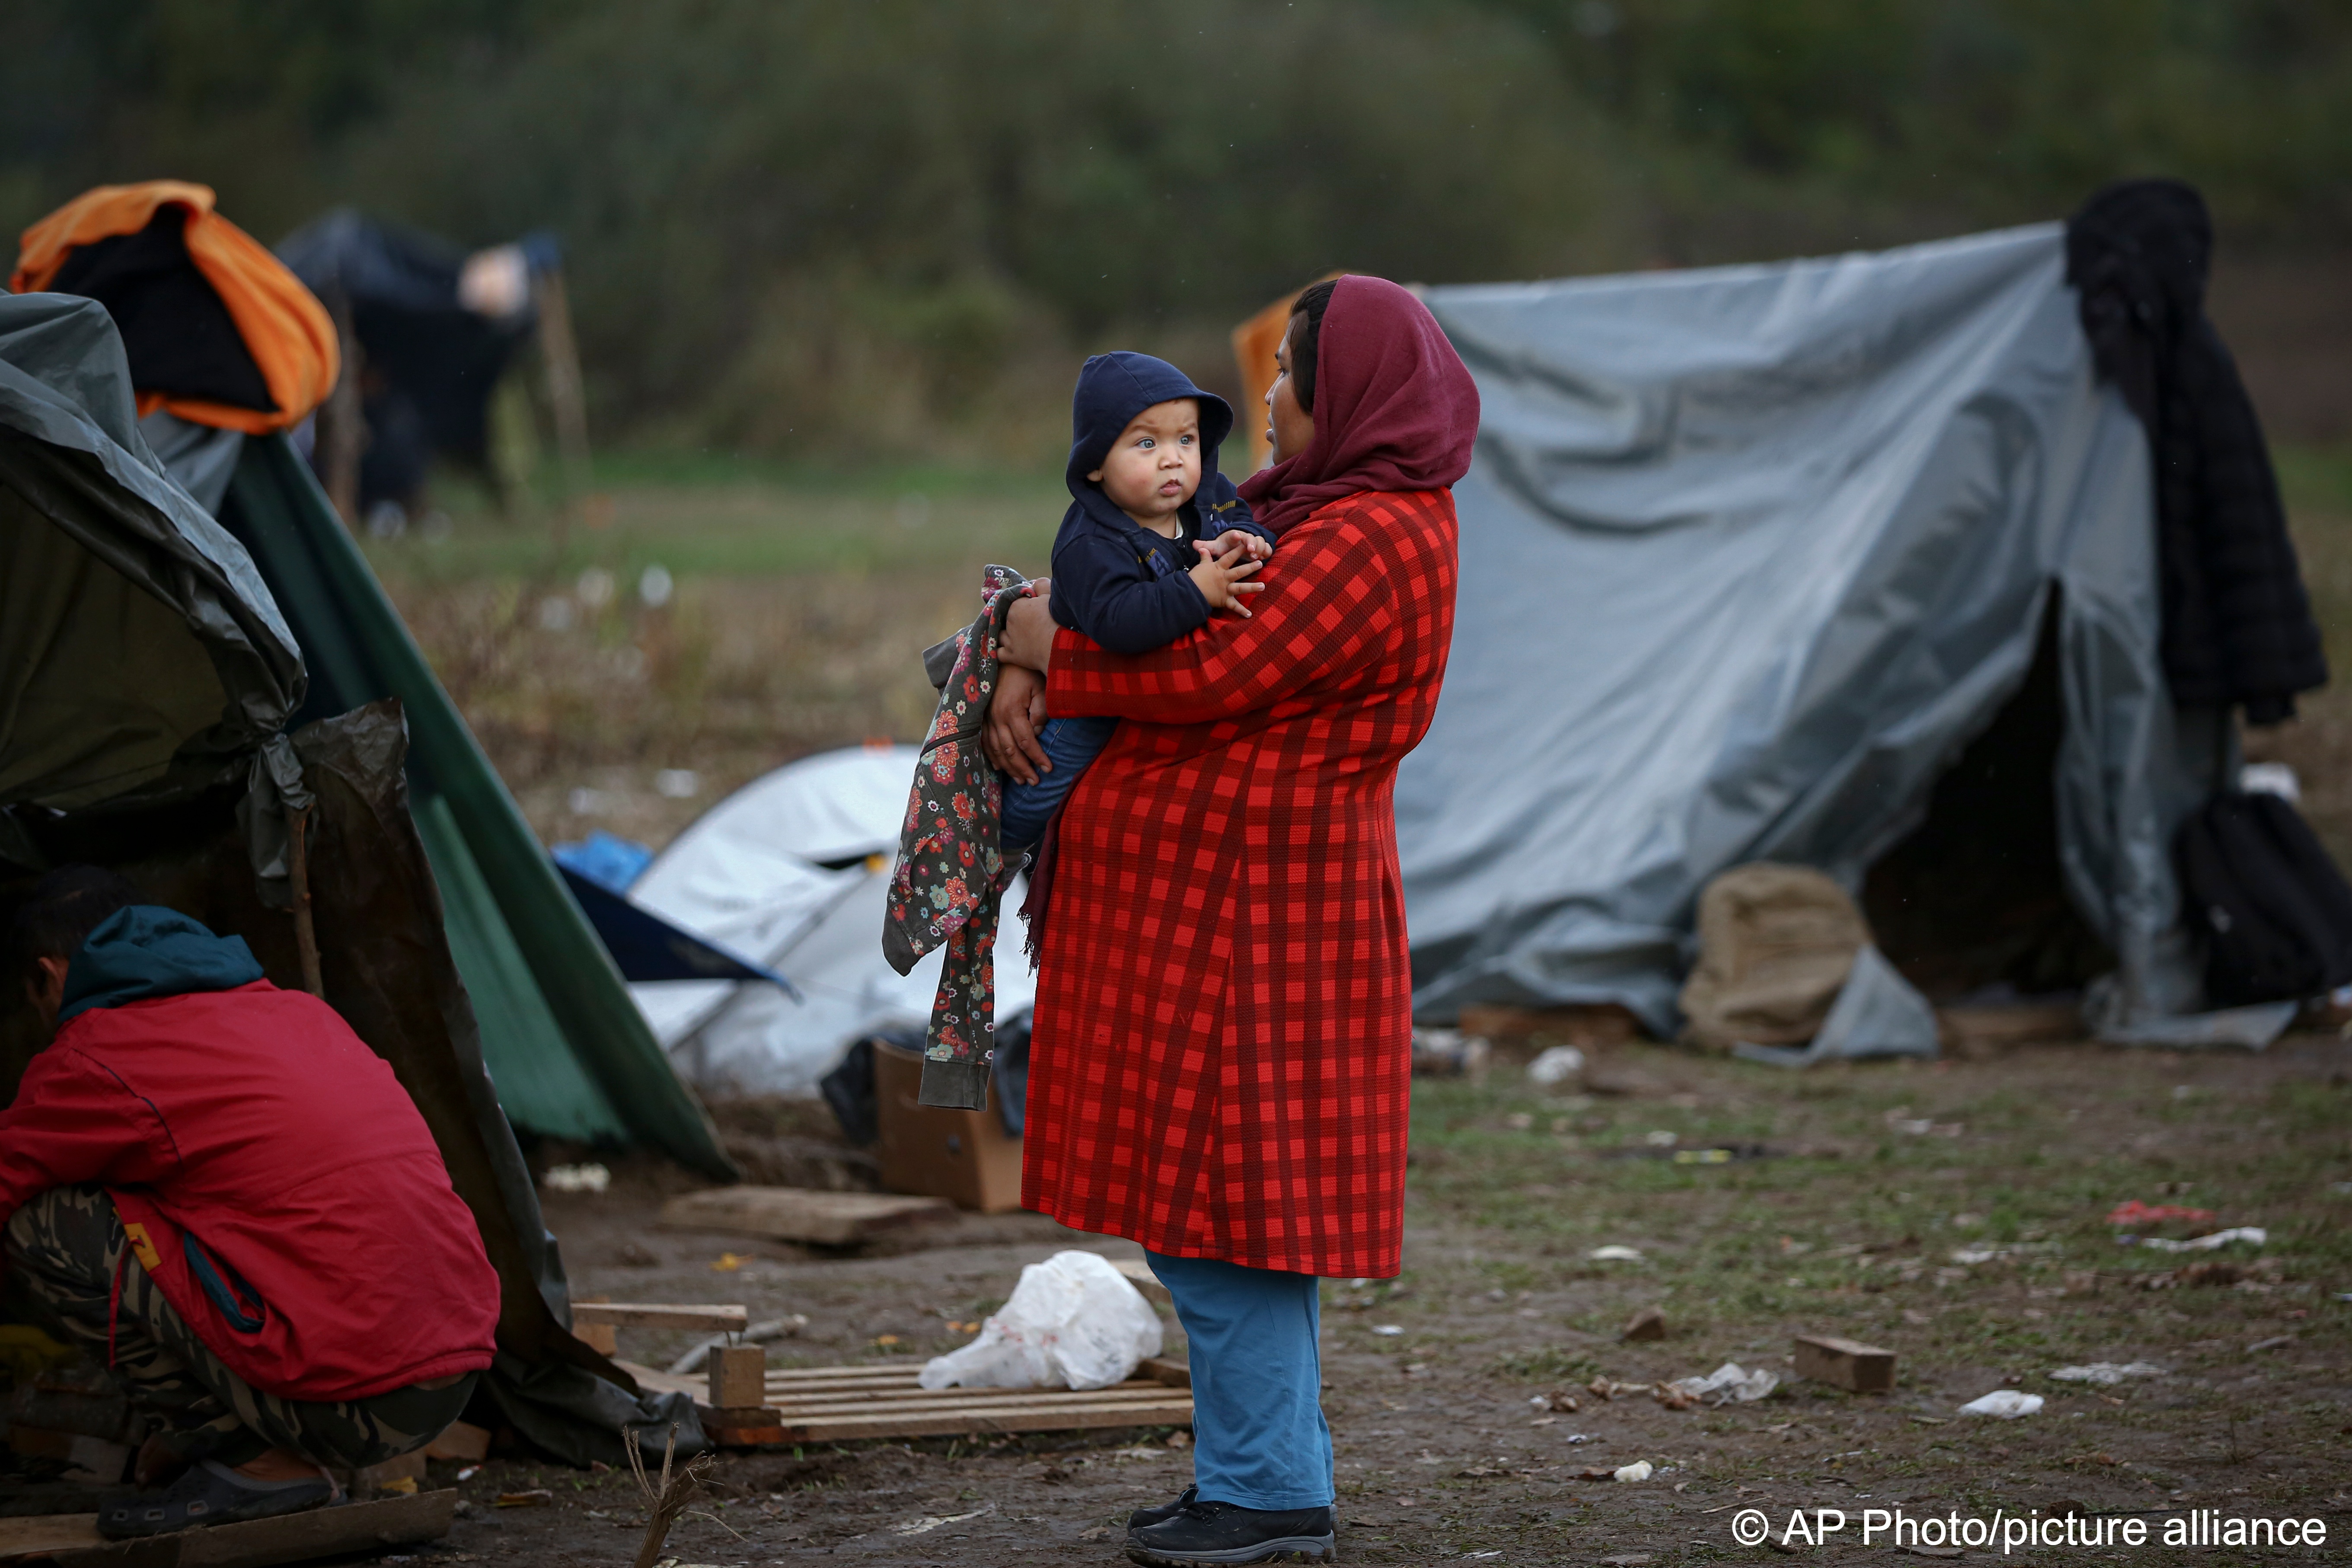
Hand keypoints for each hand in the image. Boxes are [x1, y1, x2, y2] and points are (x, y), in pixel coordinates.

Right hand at [985, 664, 1050, 782]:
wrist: (1001, 658)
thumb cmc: (1025, 672)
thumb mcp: (1040, 687)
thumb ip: (1041, 711)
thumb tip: (1038, 733)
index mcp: (1011, 710)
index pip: (1026, 742)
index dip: (1037, 757)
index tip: (1048, 769)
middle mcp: (995, 717)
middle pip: (1010, 751)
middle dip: (1023, 769)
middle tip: (1035, 782)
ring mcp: (986, 718)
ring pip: (996, 750)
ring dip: (1009, 768)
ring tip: (1021, 780)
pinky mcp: (981, 718)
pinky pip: (985, 742)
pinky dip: (993, 757)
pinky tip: (1000, 767)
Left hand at [998, 590, 1056, 672]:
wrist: (1062, 647)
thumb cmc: (1058, 620)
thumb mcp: (1052, 596)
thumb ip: (1041, 585)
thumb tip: (1034, 583)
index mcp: (1017, 606)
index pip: (1015, 602)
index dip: (1024, 606)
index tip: (1033, 610)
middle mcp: (1009, 622)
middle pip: (1008, 618)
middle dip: (1016, 620)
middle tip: (1029, 624)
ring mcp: (1009, 640)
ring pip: (1001, 635)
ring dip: (1006, 635)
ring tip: (1016, 637)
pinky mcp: (1012, 656)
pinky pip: (998, 653)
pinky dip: (999, 652)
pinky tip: (1004, 651)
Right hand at [1188, 538, 1266, 617]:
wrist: (1189, 592)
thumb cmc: (1195, 578)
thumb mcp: (1201, 566)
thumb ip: (1205, 557)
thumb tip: (1202, 548)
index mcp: (1218, 568)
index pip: (1229, 557)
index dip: (1238, 550)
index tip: (1246, 544)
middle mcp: (1224, 578)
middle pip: (1239, 572)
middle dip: (1250, 567)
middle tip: (1260, 563)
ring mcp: (1225, 590)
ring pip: (1240, 588)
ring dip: (1252, 587)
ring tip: (1263, 586)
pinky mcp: (1224, 600)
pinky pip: (1234, 606)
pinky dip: (1241, 611)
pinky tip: (1250, 614)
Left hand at [1201, 528, 1272, 562]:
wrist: (1237, 544)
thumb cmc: (1226, 546)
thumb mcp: (1216, 547)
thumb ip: (1206, 546)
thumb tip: (1194, 544)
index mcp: (1233, 536)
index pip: (1234, 534)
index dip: (1235, 535)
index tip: (1235, 536)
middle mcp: (1245, 537)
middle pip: (1250, 537)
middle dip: (1251, 542)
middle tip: (1250, 550)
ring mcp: (1255, 542)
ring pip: (1260, 541)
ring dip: (1259, 548)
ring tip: (1256, 557)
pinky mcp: (1261, 548)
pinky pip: (1267, 548)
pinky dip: (1267, 552)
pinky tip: (1264, 558)